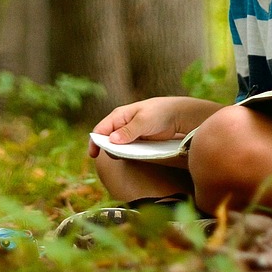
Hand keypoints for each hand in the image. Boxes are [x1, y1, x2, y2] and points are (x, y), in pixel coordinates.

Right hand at [88, 96, 216, 157]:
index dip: (95, 142)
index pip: (100, 130)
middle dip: (106, 150)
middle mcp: (121, 125)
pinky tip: (131, 158)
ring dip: (117, 154)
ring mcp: (129, 134)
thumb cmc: (159, 113)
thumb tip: (112, 141)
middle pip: (106, 140)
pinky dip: (126, 155)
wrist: (178, 115)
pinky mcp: (137, 141)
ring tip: (125, 157)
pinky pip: (127, 150)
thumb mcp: (143, 121)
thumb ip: (128, 131)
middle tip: (114, 158)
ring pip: (116, 147)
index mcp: (119, 116)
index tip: (94, 155)